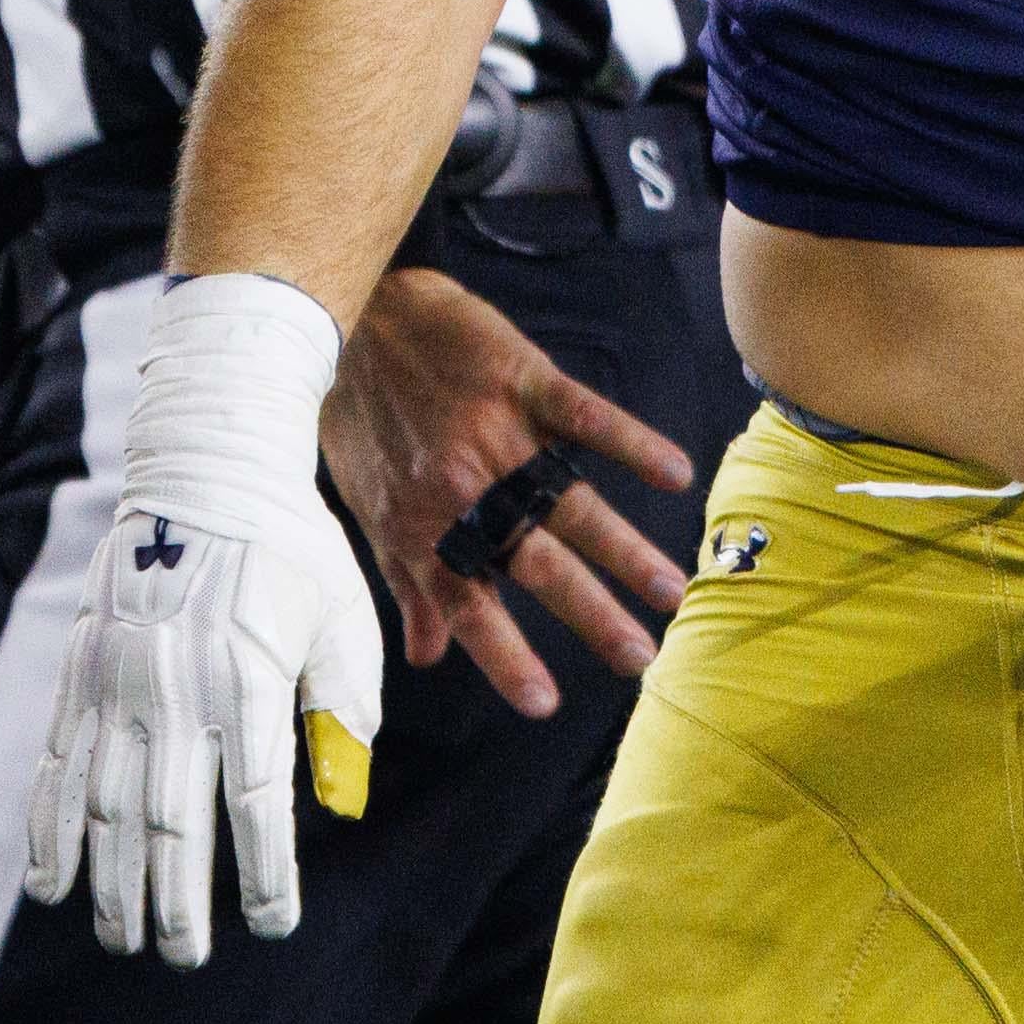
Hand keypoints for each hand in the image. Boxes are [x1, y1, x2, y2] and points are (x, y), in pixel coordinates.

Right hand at [27, 276, 384, 966]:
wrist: (206, 475)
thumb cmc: (294, 550)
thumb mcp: (345, 616)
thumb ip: (346, 701)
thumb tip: (341, 789)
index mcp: (252, 678)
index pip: (258, 800)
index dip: (265, 872)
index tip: (275, 923)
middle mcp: (177, 690)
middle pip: (171, 822)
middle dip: (177, 901)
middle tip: (185, 957)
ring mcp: (117, 686)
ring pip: (107, 808)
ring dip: (113, 882)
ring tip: (125, 938)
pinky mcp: (78, 677)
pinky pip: (56, 769)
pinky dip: (51, 831)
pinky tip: (53, 885)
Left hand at [321, 266, 692, 719]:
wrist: (349, 319)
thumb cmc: (358, 418)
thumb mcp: (368, 507)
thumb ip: (407, 580)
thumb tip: (429, 654)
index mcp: (424, 526)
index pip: (471, 605)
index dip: (505, 656)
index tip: (545, 704)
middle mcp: (465, 491)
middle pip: (538, 564)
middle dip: (591, 616)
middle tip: (641, 658)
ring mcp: (499, 435)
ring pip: (572, 503)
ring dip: (624, 551)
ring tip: (672, 589)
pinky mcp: (525, 379)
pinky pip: (586, 417)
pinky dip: (631, 445)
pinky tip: (674, 474)